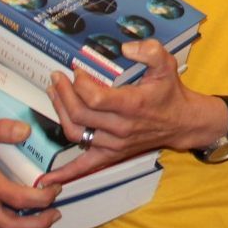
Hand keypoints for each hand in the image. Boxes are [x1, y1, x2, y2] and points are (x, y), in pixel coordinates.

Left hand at [40, 40, 213, 184]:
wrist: (181, 122)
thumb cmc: (170, 92)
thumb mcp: (167, 64)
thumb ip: (151, 51)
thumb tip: (125, 48)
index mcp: (132, 105)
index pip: (96, 98)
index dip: (80, 84)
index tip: (76, 70)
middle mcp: (121, 127)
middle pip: (80, 114)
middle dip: (63, 94)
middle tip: (56, 78)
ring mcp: (114, 143)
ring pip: (76, 132)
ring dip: (60, 113)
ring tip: (54, 94)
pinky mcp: (111, 154)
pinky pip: (84, 165)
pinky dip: (65, 172)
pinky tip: (47, 178)